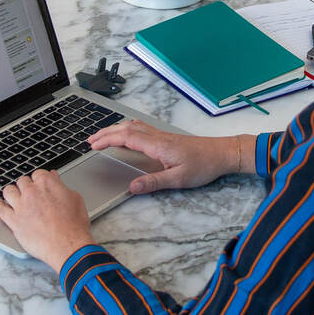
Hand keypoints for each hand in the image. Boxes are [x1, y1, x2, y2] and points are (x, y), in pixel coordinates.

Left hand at [0, 171, 92, 272]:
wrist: (67, 245)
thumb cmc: (74, 226)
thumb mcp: (76, 200)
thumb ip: (63, 188)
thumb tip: (58, 184)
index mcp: (47, 183)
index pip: (38, 173)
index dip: (40, 179)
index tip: (40, 183)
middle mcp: (31, 192)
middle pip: (22, 181)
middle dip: (26, 185)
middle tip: (29, 191)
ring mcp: (20, 206)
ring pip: (9, 191)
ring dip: (11, 192)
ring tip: (13, 195)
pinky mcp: (14, 221)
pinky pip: (1, 210)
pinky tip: (0, 204)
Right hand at [88, 120, 242, 194]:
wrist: (223, 153)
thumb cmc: (204, 165)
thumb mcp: (178, 179)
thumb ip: (153, 183)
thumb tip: (131, 187)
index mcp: (157, 145)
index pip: (126, 138)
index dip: (107, 140)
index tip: (93, 145)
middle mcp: (158, 137)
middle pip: (126, 129)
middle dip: (106, 133)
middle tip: (90, 140)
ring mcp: (163, 136)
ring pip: (134, 126)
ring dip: (116, 129)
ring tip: (103, 136)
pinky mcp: (167, 138)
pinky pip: (142, 128)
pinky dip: (128, 129)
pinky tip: (127, 134)